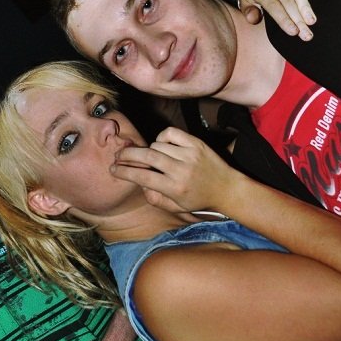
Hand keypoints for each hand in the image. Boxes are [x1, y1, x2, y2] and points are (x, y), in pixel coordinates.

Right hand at [111, 126, 235, 213]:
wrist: (227, 188)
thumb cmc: (199, 199)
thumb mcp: (176, 207)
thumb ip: (155, 198)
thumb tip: (139, 183)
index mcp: (175, 188)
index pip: (142, 176)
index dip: (124, 171)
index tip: (113, 169)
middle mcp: (181, 170)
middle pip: (147, 155)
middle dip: (128, 154)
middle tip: (118, 156)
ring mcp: (189, 154)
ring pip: (157, 144)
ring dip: (148, 149)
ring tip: (148, 156)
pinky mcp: (196, 143)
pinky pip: (170, 134)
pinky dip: (162, 137)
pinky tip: (162, 145)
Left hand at [237, 0, 321, 40]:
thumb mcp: (244, 5)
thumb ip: (248, 12)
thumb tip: (254, 18)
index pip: (273, 5)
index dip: (284, 19)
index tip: (293, 32)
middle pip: (287, 0)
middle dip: (297, 18)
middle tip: (306, 34)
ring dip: (305, 5)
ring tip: (312, 21)